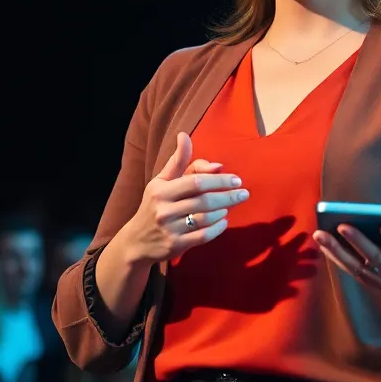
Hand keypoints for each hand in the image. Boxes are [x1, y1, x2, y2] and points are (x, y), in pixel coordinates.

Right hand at [122, 132, 249, 263]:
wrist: (137, 241)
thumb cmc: (154, 205)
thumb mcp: (161, 181)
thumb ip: (177, 160)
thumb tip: (184, 136)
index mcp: (161, 190)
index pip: (195, 182)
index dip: (218, 180)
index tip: (236, 179)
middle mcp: (164, 209)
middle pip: (203, 201)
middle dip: (227, 196)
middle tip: (244, 193)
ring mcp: (170, 229)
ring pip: (204, 218)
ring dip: (222, 211)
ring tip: (229, 206)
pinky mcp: (176, 245)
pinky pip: (203, 236)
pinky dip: (217, 228)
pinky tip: (224, 221)